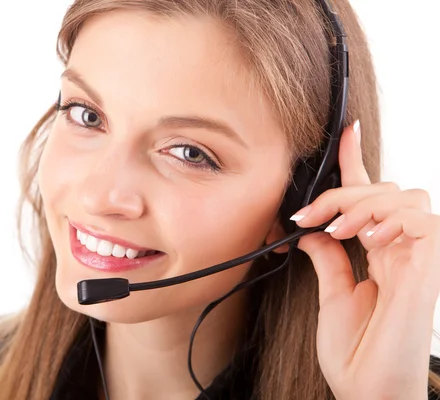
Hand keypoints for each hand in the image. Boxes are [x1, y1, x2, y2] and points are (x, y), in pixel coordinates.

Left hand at [291, 121, 439, 399]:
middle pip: (384, 191)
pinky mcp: (429, 267)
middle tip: (307, 215)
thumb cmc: (356, 353)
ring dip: (363, 205)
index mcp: (379, 253)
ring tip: (337, 230)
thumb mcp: (332, 295)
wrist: (368, 392)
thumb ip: (327, 258)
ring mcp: (419, 257)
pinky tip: (367, 238)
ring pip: (403, 197)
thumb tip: (311, 229)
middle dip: (342, 193)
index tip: (344, 132)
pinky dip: (391, 219)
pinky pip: (421, 221)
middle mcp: (402, 249)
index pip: (370, 197)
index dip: (357, 163)